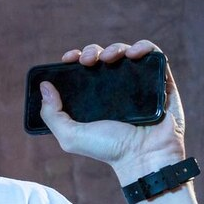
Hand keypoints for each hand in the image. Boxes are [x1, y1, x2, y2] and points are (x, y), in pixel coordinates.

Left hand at [37, 39, 186, 181]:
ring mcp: (138, 84)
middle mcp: (116, 88)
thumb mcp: (71, 136)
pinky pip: (154, 56)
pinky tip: (135, 52)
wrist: (144, 157)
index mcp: (94, 98)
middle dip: (93, 51)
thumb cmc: (109, 150)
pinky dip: (145, 47)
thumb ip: (52, 114)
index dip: (75, 58)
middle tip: (89, 60)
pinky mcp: (160, 82)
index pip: (83, 70)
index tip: (69, 58)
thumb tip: (44, 86)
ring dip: (116, 48)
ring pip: (126, 53)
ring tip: (110, 57)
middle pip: (102, 57)